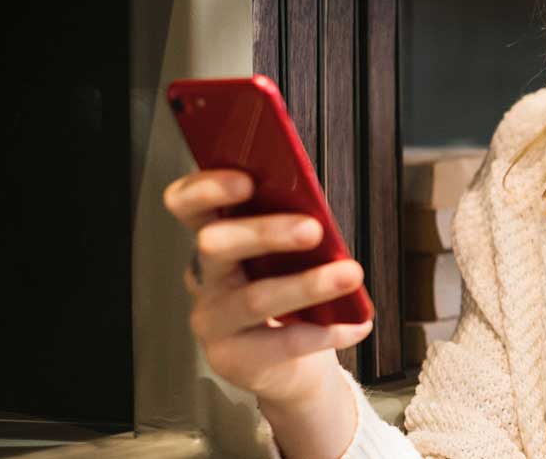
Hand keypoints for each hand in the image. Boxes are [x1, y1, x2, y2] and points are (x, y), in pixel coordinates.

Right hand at [164, 168, 372, 408]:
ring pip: (254, 298)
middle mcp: (205, 278)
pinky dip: (327, 331)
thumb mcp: (289, 256)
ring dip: (307, 285)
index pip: (188, 205)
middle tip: (313, 229)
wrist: (291, 366)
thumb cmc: (290, 294)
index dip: (207, 190)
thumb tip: (317, 210)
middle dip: (265, 232)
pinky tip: (357, 323)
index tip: (246, 181)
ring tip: (350, 275)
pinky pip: (282, 342)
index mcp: (216, 238)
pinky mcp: (231, 358)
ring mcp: (212, 320)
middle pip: (216, 245)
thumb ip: (293, 227)